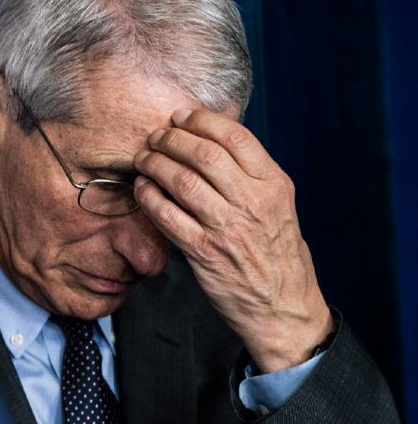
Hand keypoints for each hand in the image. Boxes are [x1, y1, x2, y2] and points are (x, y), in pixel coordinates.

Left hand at [133, 108, 332, 372]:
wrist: (283, 305)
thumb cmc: (276, 251)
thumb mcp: (277, 205)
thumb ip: (250, 175)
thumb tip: (211, 140)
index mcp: (274, 185)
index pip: (235, 137)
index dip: (200, 121)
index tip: (179, 118)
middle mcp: (253, 202)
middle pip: (203, 153)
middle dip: (171, 139)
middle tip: (155, 137)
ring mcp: (227, 226)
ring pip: (181, 180)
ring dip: (155, 164)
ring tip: (143, 159)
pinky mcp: (203, 251)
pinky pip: (166, 215)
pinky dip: (148, 196)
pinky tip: (142, 188)